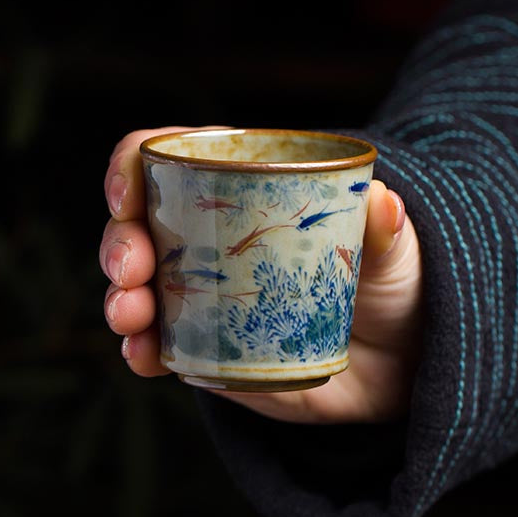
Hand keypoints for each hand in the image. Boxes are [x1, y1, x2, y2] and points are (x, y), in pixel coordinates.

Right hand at [100, 127, 423, 423]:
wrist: (399, 359)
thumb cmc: (391, 280)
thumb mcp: (395, 249)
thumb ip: (386, 227)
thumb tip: (382, 200)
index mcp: (240, 184)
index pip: (166, 157)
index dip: (131, 166)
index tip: (127, 194)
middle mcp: (208, 233)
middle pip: (137, 223)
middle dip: (119, 241)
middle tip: (132, 268)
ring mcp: (200, 290)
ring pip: (135, 283)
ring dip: (118, 296)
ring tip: (130, 315)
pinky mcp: (204, 343)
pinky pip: (156, 344)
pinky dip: (139, 349)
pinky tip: (142, 356)